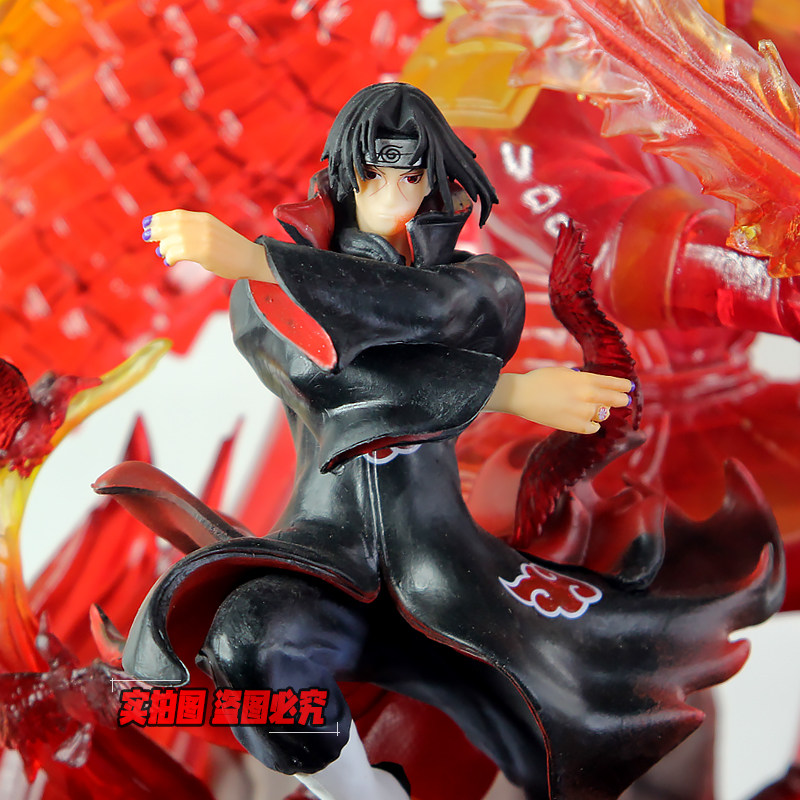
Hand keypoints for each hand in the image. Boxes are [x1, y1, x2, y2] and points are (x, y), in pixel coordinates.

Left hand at [141, 210, 273, 281]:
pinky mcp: (205, 252)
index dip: (160, 218)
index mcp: (206, 219)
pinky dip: (170, 257)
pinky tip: (170, 261)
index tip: (148, 223)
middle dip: (156, 230)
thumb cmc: (232, 251)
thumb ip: (196, 232)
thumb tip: (171, 238)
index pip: (177, 215)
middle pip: (172, 224)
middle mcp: (204, 225)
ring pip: (174, 239)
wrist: (252, 259)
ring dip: (164, 247)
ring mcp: (205, 238)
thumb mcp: (214, 234)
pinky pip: (179, 252)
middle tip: (147, 237)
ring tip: (163, 254)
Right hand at [485, 367, 632, 433]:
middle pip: (615, 399)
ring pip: (604, 414)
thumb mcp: (564, 372)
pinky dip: (593, 424)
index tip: (629, 387)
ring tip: (600, 409)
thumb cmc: (539, 380)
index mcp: (585, 379)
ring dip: (603, 411)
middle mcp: (588, 395)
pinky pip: (593, 427)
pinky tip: (591, 421)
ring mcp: (582, 412)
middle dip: (622, 399)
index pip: (613, 383)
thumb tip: (593, 384)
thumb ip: (581, 378)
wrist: (522, 395)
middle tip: (625, 400)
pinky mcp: (574, 426)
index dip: (623, 386)